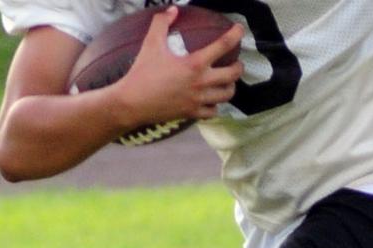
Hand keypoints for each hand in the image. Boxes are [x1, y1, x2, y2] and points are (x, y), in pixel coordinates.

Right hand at [115, 6, 244, 126]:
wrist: (132, 103)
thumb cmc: (142, 72)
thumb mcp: (151, 43)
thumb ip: (162, 23)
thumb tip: (173, 9)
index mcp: (195, 64)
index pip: (223, 45)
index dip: (235, 34)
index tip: (240, 30)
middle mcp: (201, 83)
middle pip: (233, 74)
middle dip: (238, 67)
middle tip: (237, 63)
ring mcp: (199, 100)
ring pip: (227, 95)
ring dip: (230, 87)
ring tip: (227, 83)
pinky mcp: (192, 113)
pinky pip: (213, 112)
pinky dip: (216, 106)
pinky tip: (212, 101)